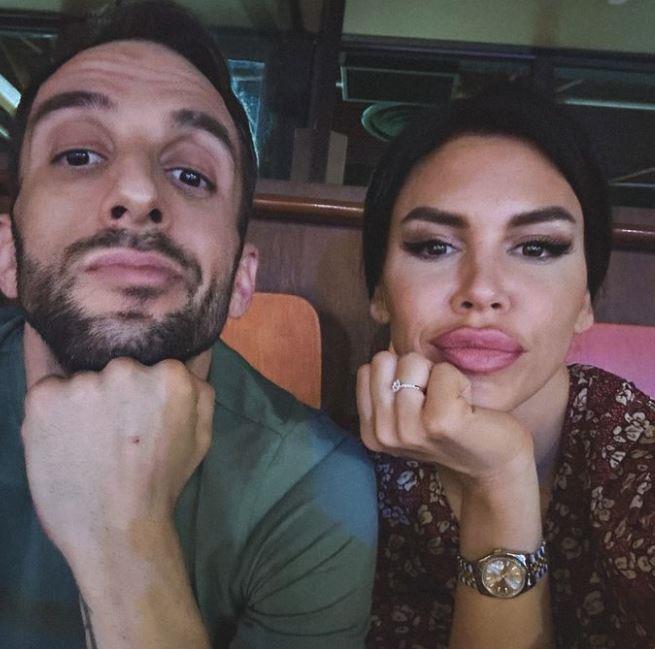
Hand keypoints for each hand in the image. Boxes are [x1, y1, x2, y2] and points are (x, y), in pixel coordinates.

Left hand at [21, 357, 213, 569]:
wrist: (118, 530)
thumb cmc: (162, 483)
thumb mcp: (201, 436)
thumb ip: (200, 391)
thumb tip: (193, 355)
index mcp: (169, 376)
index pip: (152, 367)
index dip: (143, 395)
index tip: (139, 421)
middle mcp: (126, 370)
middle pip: (116, 369)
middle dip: (114, 394)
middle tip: (113, 433)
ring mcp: (82, 382)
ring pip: (81, 381)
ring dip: (82, 404)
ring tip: (86, 442)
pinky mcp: (44, 397)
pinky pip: (47, 392)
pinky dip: (51, 413)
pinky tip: (62, 441)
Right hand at [357, 351, 534, 487]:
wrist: (493, 461)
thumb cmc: (451, 424)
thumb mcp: (407, 410)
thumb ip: (388, 384)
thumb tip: (388, 335)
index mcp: (371, 430)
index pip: (367, 369)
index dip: (397, 374)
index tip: (418, 399)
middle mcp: (383, 434)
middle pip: (383, 361)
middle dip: (413, 370)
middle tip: (435, 398)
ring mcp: (408, 430)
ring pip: (411, 362)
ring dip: (437, 375)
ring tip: (451, 402)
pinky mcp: (439, 422)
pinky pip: (442, 371)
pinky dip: (458, 380)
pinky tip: (465, 406)